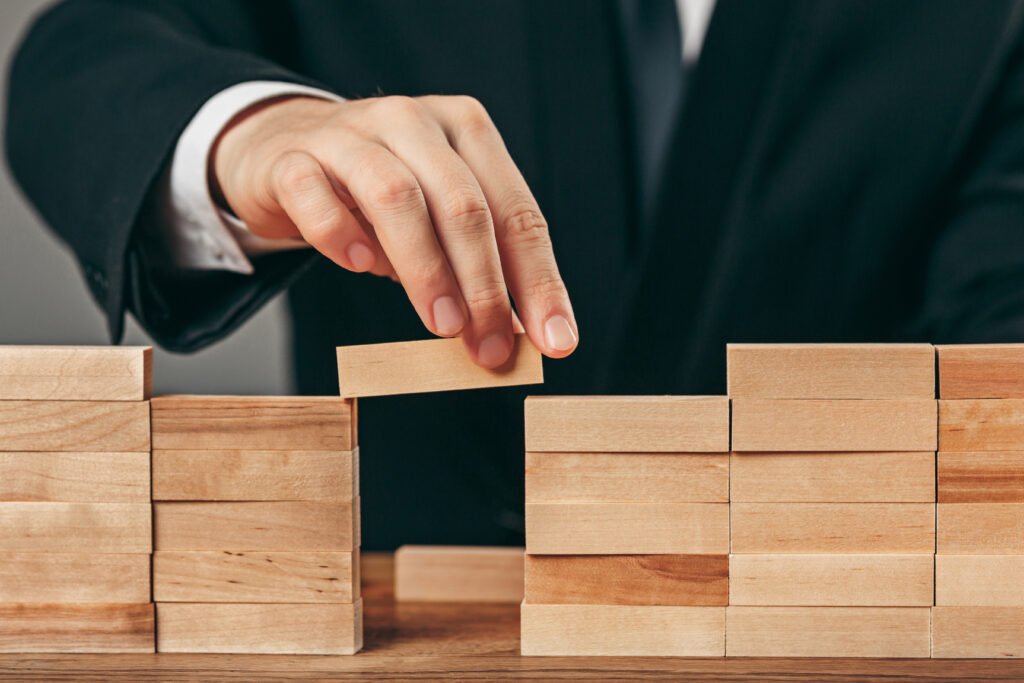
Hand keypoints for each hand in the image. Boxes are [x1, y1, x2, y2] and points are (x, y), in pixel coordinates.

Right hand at [212, 95, 577, 367]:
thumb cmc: (376, 192)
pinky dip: (340, 233)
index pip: (517, 212)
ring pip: (398, 197)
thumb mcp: (435, 215)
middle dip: (485, 285)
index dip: (540, 281)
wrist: (282, 149)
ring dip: (427, 269)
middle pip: (464, 206)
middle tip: (491, 347)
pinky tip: (359, 265)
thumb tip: (513, 333)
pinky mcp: (292, 158)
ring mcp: (349, 135)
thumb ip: (473, 262)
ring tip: (443, 325)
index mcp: (466, 131)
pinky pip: (315, 193)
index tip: (556, 340)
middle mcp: (413, 122)